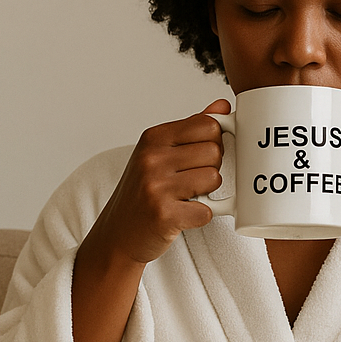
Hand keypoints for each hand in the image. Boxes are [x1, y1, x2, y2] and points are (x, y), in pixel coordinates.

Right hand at [91, 99, 231, 267]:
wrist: (117, 235)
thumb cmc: (143, 193)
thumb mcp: (160, 154)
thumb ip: (192, 129)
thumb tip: (222, 106)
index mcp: (153, 137)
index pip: (208, 124)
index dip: (213, 142)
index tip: (201, 156)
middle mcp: (152, 158)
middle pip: (215, 151)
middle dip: (211, 168)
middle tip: (192, 181)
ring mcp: (156, 187)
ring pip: (214, 178)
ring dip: (207, 193)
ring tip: (186, 197)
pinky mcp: (164, 215)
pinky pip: (207, 211)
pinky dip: (200, 217)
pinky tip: (182, 216)